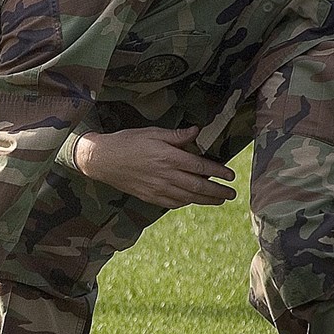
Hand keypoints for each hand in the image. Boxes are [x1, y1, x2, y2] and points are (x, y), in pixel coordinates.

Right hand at [74, 126, 235, 208]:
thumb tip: (196, 131)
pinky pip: (172, 203)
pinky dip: (186, 203)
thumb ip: (176, 135)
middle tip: (231, 194)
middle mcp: (165, 175)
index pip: (200, 166)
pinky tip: (192, 201)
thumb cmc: (127, 142)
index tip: (230, 175)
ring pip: (188, 198)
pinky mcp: (149, 196)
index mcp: (168, 157)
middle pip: (198, 186)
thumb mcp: (152, 132)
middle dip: (218, 191)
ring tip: (219, 200)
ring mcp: (157, 188)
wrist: (102, 160)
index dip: (218, 171)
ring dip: (206, 200)